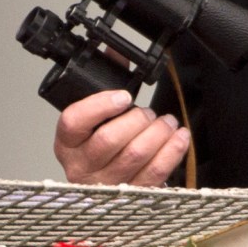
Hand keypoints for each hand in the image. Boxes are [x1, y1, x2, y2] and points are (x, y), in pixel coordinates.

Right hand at [54, 89, 189, 185]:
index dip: (99, 106)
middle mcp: (82, 167)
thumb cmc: (104, 145)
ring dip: (158, 132)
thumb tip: (114, 51)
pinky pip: (155, 172)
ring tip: (167, 122)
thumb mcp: (97, 117)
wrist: (110, 183)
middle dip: (138, 119)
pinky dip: (172, 151)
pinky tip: (179, 137)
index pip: (72, 122)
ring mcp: (106, 184)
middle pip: (109, 139)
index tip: (123, 96)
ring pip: (134, 155)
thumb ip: (107, 82)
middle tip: (148, 113)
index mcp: (68, 143)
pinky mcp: (132, 195)